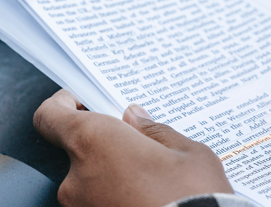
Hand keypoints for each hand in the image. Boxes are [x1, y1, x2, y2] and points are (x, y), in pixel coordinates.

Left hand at [33, 90, 232, 206]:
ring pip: (91, 179)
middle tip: (140, 143)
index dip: (63, 104)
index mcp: (95, 144)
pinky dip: (116, 194)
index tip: (82, 100)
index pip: (51, 116)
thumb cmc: (194, 196)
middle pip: (79, 148)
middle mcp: (77, 179)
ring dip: (113, 172)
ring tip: (152, 178)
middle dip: (107, 143)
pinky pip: (98, 201)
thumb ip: (154, 131)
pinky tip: (147, 195)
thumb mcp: (187, 153)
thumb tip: (134, 118)